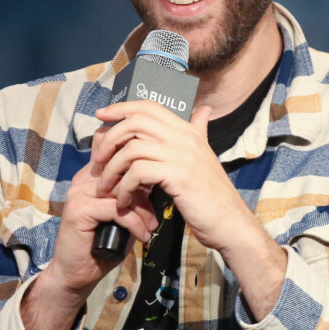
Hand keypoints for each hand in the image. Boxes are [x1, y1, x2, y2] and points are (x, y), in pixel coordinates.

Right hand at [20, 139, 158, 329]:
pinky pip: (115, 209)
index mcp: (93, 175)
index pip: (117, 152)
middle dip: (146, 189)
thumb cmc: (103, 244)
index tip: (157, 183)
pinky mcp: (79, 211)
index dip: (141, 164)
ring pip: (121, 189)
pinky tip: (142, 236)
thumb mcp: (123, 213)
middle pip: (123, 169)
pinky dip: (134, 223)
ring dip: (142, 209)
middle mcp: (84, 179)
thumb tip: (158, 181)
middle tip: (155, 212)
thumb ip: (134, 195)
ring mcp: (79, 193)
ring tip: (151, 226)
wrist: (77, 273)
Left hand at [92, 100, 285, 318]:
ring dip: (111, 169)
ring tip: (105, 187)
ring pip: (132, 149)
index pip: (149, 106)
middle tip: (98, 160)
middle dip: (109, 139)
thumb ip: (199, 132)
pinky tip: (122, 202)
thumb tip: (203, 110)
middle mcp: (185, 137)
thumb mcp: (205, 158)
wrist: (230, 223)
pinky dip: (124, 188)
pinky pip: (138, 173)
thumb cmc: (212, 195)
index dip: (121, 108)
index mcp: (188, 131)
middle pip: (135, 122)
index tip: (101, 116)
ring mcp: (183, 155)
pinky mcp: (178, 176)